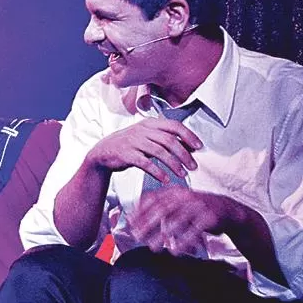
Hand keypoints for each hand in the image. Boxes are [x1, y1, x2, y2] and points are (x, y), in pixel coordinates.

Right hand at [83, 118, 202, 181]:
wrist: (103, 152)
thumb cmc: (129, 145)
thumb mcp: (147, 137)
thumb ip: (166, 139)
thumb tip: (191, 146)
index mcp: (149, 123)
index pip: (174, 125)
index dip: (188, 135)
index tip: (199, 147)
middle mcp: (142, 130)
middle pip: (169, 140)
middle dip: (184, 154)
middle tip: (193, 166)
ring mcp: (133, 141)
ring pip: (159, 152)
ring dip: (174, 164)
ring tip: (182, 174)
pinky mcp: (126, 154)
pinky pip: (145, 163)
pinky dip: (157, 172)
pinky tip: (165, 179)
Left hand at [129, 186, 236, 255]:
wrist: (226, 209)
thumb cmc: (196, 208)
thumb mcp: (177, 203)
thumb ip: (158, 208)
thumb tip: (135, 219)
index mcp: (174, 191)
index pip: (152, 197)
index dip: (139, 210)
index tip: (129, 222)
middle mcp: (185, 196)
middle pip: (161, 209)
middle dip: (147, 224)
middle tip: (136, 236)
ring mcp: (198, 206)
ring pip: (176, 222)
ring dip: (162, 236)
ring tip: (152, 247)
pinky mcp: (209, 218)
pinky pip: (193, 231)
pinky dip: (183, 242)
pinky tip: (175, 251)